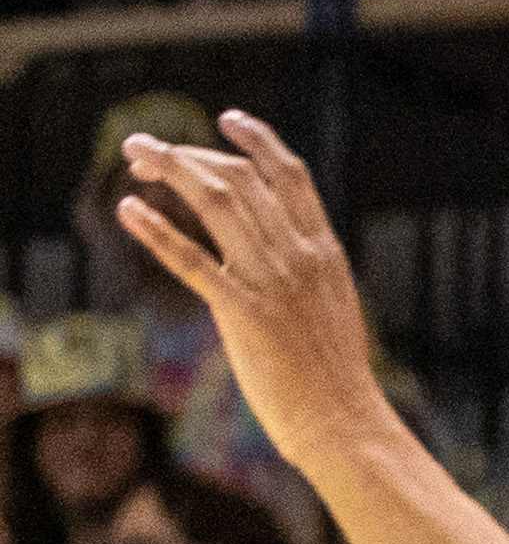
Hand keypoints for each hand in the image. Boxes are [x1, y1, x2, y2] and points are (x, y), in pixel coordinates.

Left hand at [117, 115, 391, 477]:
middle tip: (148, 150)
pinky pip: (192, 260)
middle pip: (240, 179)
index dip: (257, 141)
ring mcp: (272, 282)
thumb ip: (306, 274)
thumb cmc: (335, 378)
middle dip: (188, 154)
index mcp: (323, 252)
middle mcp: (298, 256)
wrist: (344, 422)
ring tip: (135, 159)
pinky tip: (129, 210)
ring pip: (215, 202)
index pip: (290, 175)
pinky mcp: (243, 312)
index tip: (227, 120)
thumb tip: (281, 257)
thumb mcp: (331, 308)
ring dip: (169, 170)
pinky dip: (157, 230)